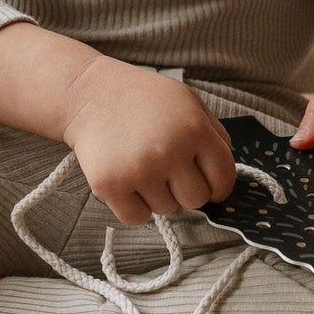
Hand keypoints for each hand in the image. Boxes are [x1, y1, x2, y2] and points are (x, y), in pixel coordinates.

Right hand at [60, 57, 236, 223]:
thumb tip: (224, 174)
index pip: (224, 179)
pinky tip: (127, 181)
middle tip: (168, 171)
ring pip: (166, 209)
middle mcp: (169, 152)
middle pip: (196, 200)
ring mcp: (139, 171)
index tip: (208, 185)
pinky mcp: (110, 186)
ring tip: (141, 166)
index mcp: (195, 130)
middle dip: (185, 190)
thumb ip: (213, 134)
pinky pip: (137, 218)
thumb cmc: (142, 99)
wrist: (89, 94)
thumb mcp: (188, 102)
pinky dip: (134, 206)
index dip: (218, 186)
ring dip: (157, 195)